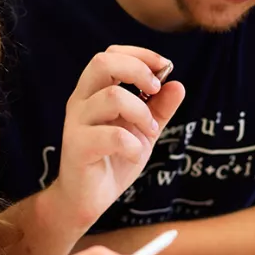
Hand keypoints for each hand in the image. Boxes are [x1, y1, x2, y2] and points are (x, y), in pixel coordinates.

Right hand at [49, 45, 185, 223]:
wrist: (89, 200)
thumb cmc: (113, 160)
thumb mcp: (143, 132)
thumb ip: (159, 109)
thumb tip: (178, 85)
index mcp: (93, 91)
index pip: (110, 54)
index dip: (140, 54)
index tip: (164, 68)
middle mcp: (81, 101)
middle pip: (103, 62)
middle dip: (138, 70)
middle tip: (155, 92)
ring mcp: (76, 123)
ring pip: (113, 96)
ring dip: (142, 113)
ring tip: (149, 133)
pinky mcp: (77, 147)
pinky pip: (113, 136)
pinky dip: (134, 145)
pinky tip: (136, 155)